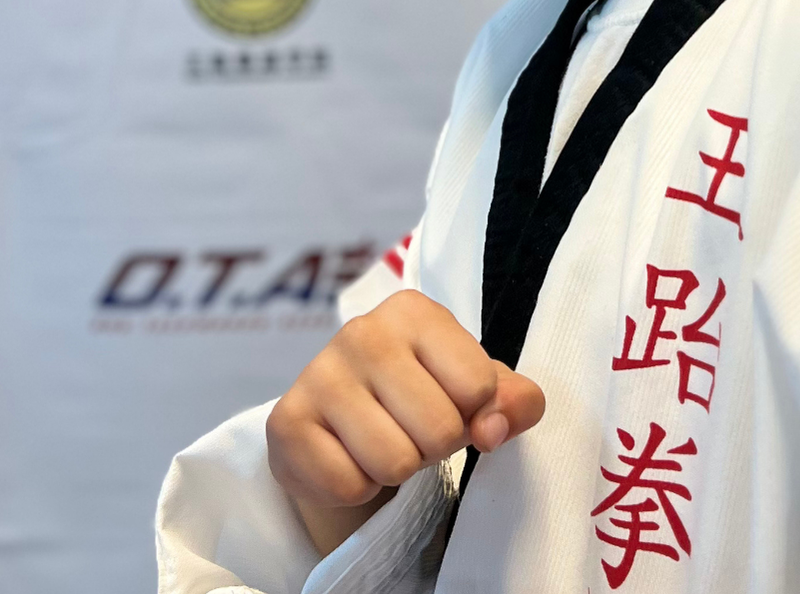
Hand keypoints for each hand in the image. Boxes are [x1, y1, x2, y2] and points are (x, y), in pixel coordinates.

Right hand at [266, 290, 544, 552]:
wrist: (341, 424)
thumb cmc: (422, 394)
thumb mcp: (478, 388)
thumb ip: (514, 402)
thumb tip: (494, 430)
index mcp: (414, 312)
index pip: (478, 386)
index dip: (474, 413)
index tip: (450, 404)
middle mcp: (362, 331)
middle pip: (439, 430)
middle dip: (434, 446)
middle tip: (413, 430)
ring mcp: (318, 374)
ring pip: (394, 463)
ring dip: (396, 469)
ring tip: (383, 441)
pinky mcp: (286, 422)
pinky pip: (348, 486)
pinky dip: (357, 486)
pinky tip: (348, 456)